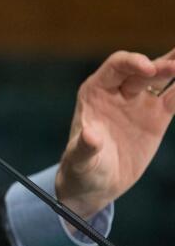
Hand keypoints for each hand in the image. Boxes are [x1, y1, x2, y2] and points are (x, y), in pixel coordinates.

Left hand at [56, 48, 174, 218]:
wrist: (96, 182)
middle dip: (159, 65)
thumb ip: (86, 147)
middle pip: (141, 71)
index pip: (116, 67)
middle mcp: (118, 91)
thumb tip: (91, 136)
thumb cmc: (82, 167)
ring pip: (160, 79)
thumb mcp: (81, 159)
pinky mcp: (156, 117)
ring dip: (174, 68)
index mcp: (95, 92)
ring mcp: (139, 103)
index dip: (132, 62)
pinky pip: (173, 99)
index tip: (148, 68)